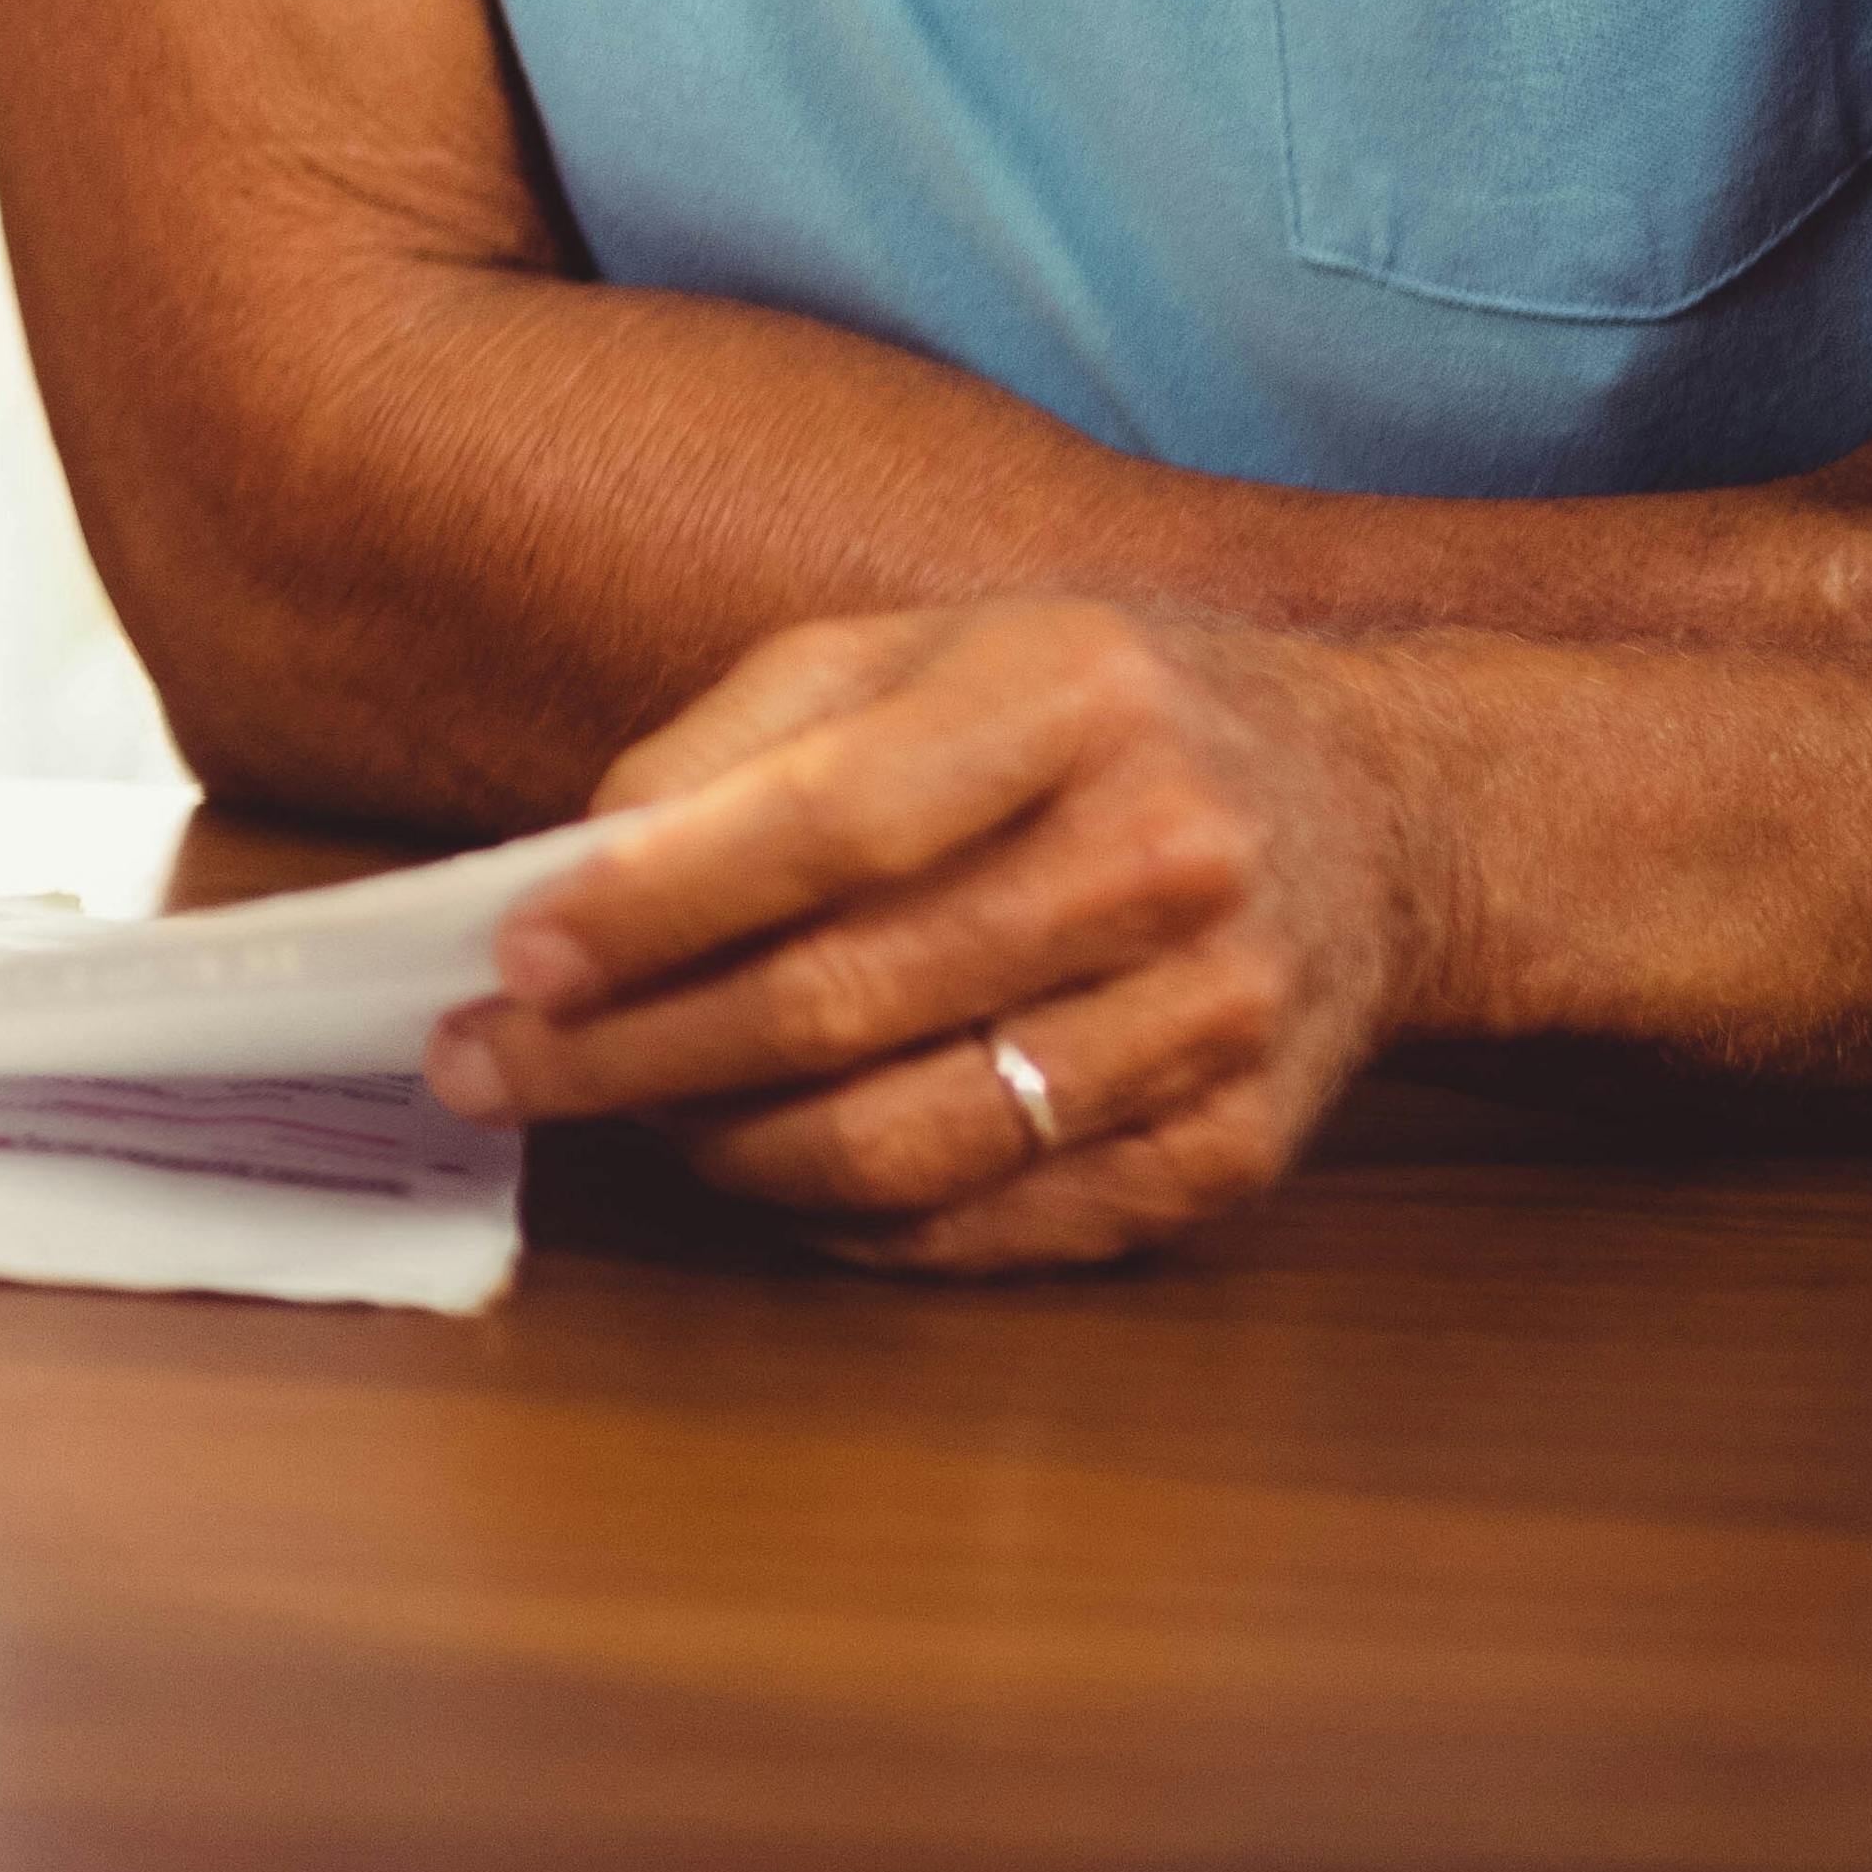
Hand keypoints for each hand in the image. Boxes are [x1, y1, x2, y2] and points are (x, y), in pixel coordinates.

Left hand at [430, 598, 1429, 1272]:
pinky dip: (851, 1219)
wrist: (1381, 816)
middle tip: (490, 1068)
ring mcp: (1216, 1024)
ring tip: (619, 1115)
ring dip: (723, 1148)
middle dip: (632, 1053)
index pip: (824, 826)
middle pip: (846, 1002)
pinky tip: (761, 1172)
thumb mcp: (922, 647)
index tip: (515, 959)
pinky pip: (998, 1223)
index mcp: (1074, 698)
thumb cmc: (1098, 717)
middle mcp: (1166, 860)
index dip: (652, 908)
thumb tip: (573, 870)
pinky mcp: (1236, 1154)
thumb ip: (738, 741)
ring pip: (908, 1139)